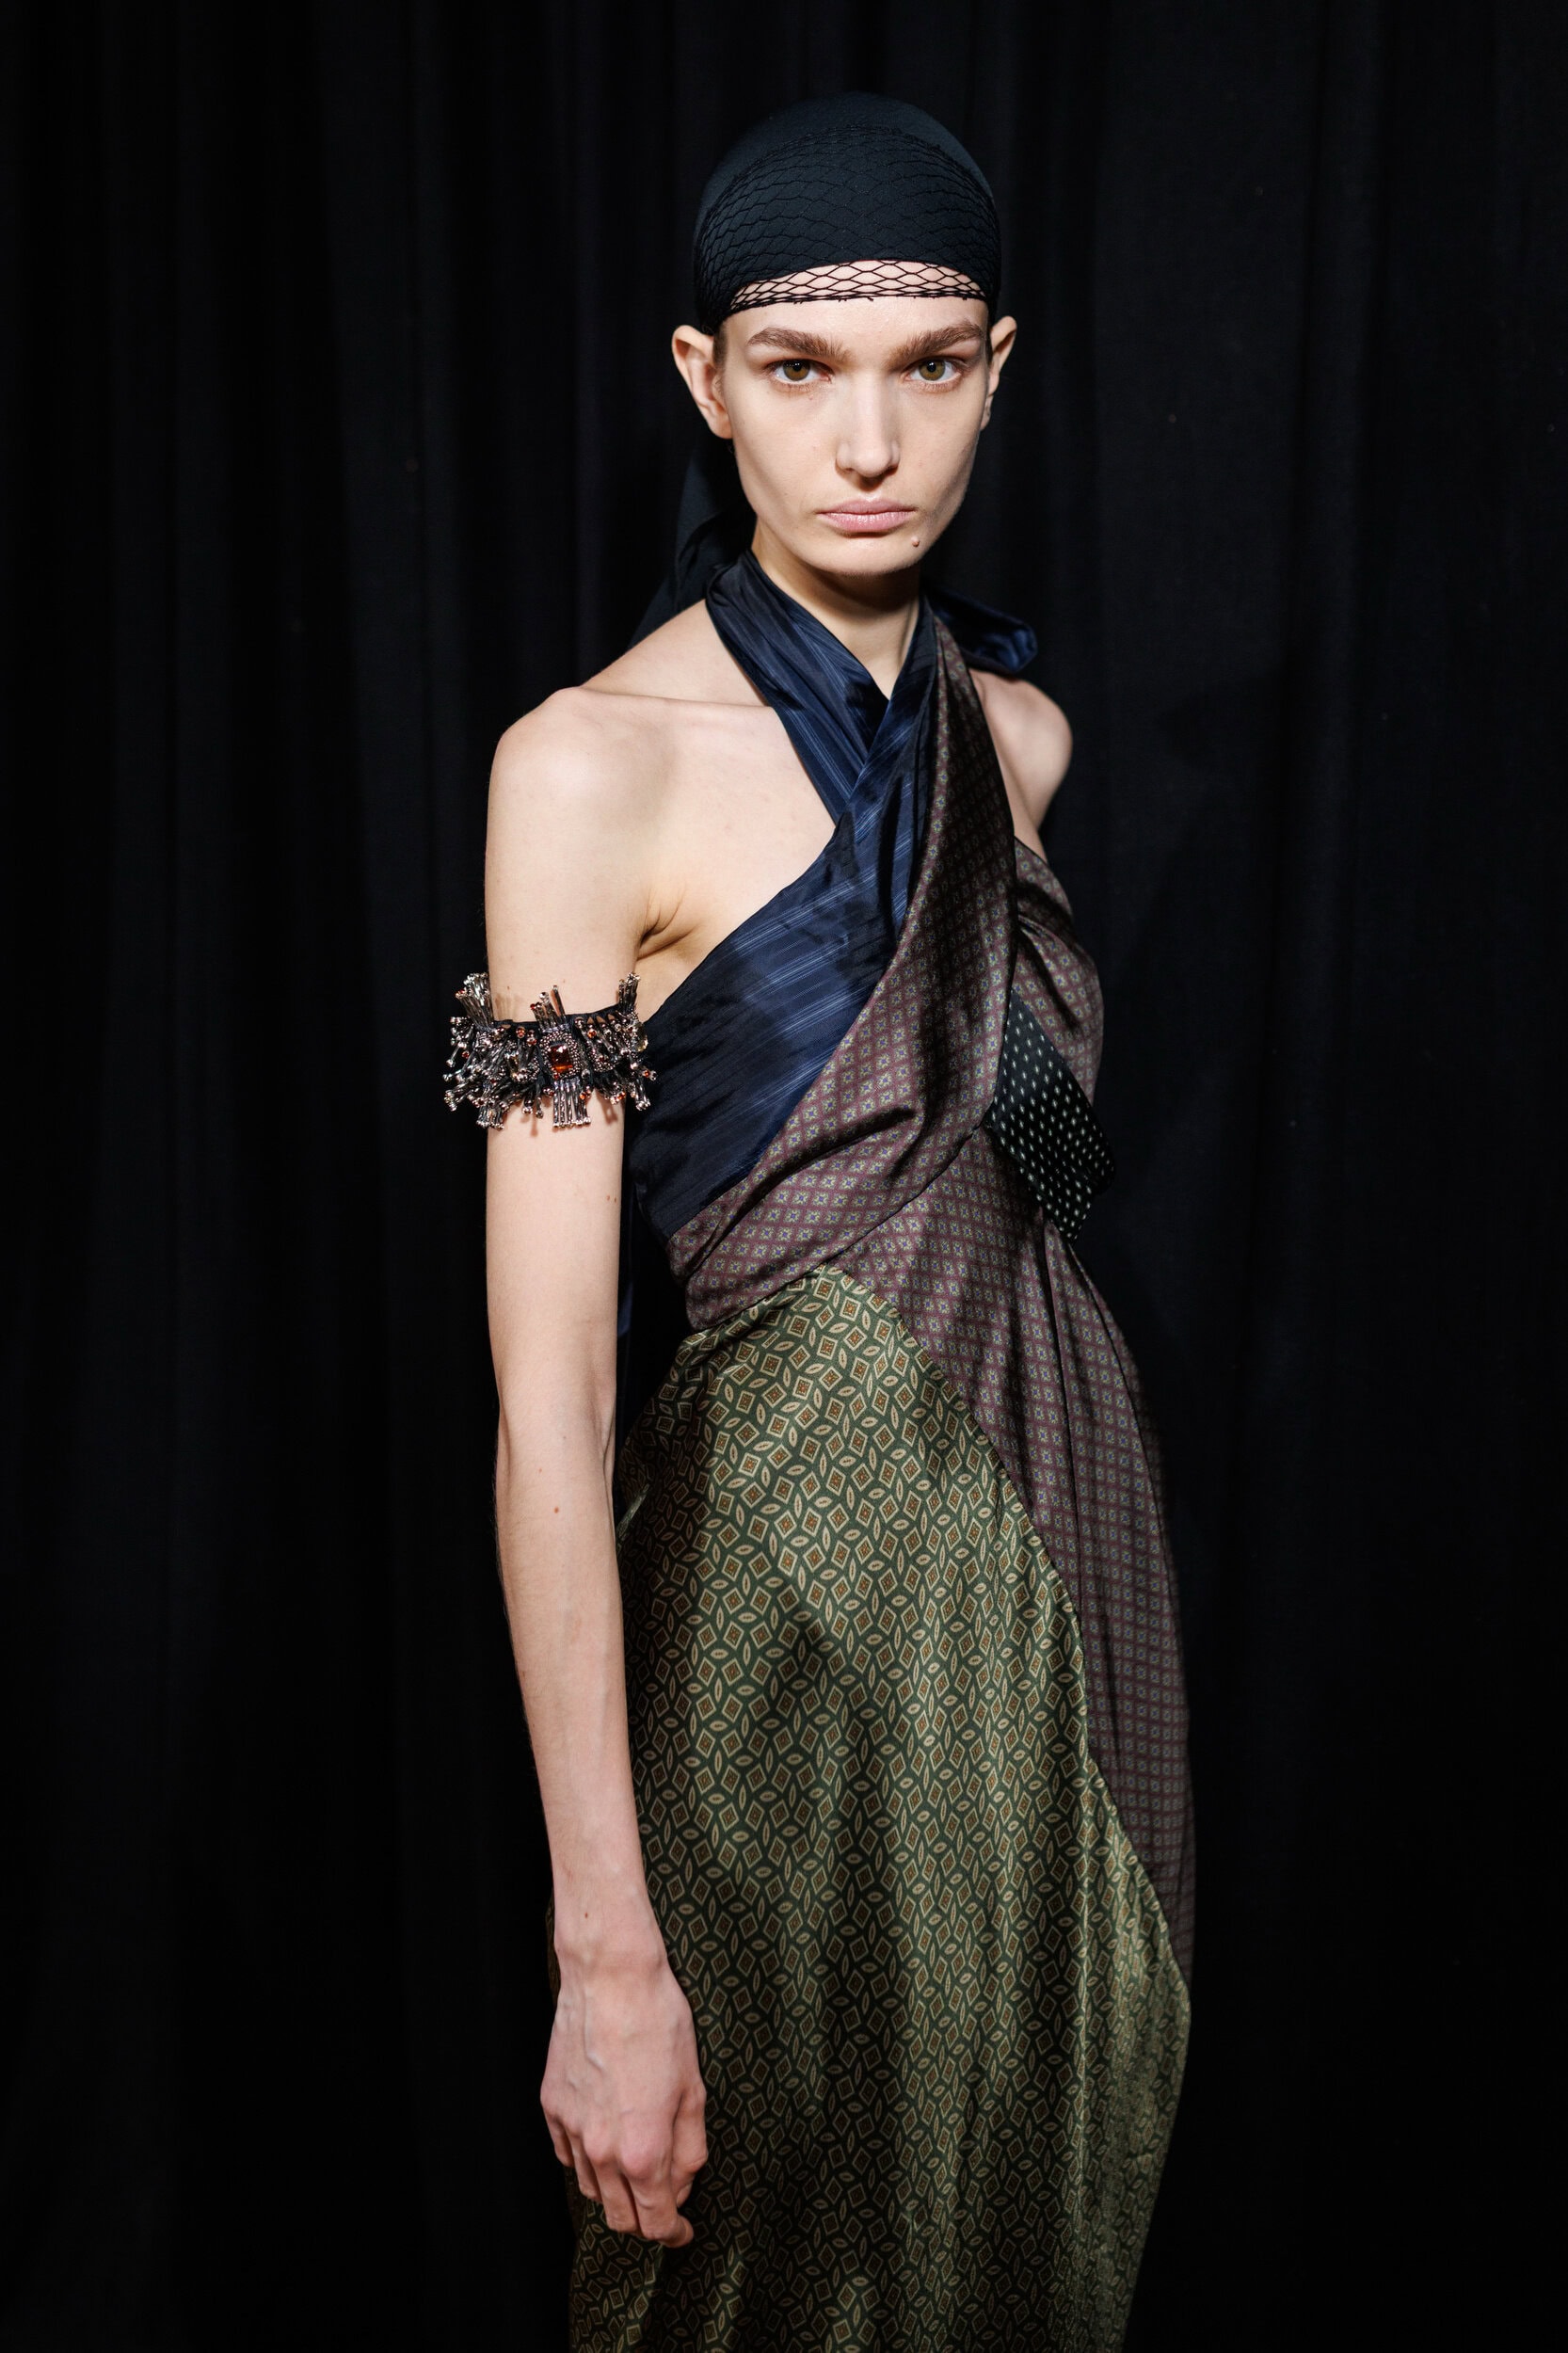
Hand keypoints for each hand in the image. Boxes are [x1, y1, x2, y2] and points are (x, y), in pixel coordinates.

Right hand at [543, 1937, 708, 2245]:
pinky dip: (588, 2160)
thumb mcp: (694, 2089)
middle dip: (645, 2219)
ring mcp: (571, 2129)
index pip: (655, 2223)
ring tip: (637, 2166)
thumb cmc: (660, 2024)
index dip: (674, 2233)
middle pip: (620, 2217)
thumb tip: (682, 2185)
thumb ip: (689, 2149)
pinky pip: (568, 2155)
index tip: (683, 2230)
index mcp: (643, 2151)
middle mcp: (601, 2149)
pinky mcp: (552, 2106)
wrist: (611, 1977)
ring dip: (616, 2191)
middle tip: (664, 2203)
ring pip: (592, 2189)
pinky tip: (606, 2139)